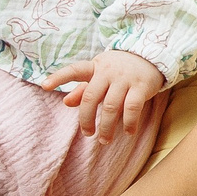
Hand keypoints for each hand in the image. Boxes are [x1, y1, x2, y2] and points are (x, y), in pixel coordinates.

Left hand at [44, 51, 167, 143]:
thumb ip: (84, 89)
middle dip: (86, 119)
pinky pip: (132, 108)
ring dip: (107, 127)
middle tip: (88, 134)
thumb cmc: (120, 69)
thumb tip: (66, 102)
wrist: (152, 55)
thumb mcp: (101, 74)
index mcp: (95, 67)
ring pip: (111, 106)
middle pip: (91, 97)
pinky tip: (128, 132)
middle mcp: (108, 71)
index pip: (74, 70)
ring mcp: (125, 79)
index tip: (44, 85)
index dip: (59, 77)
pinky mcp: (141, 86)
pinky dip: (129, 123)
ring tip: (105, 140)